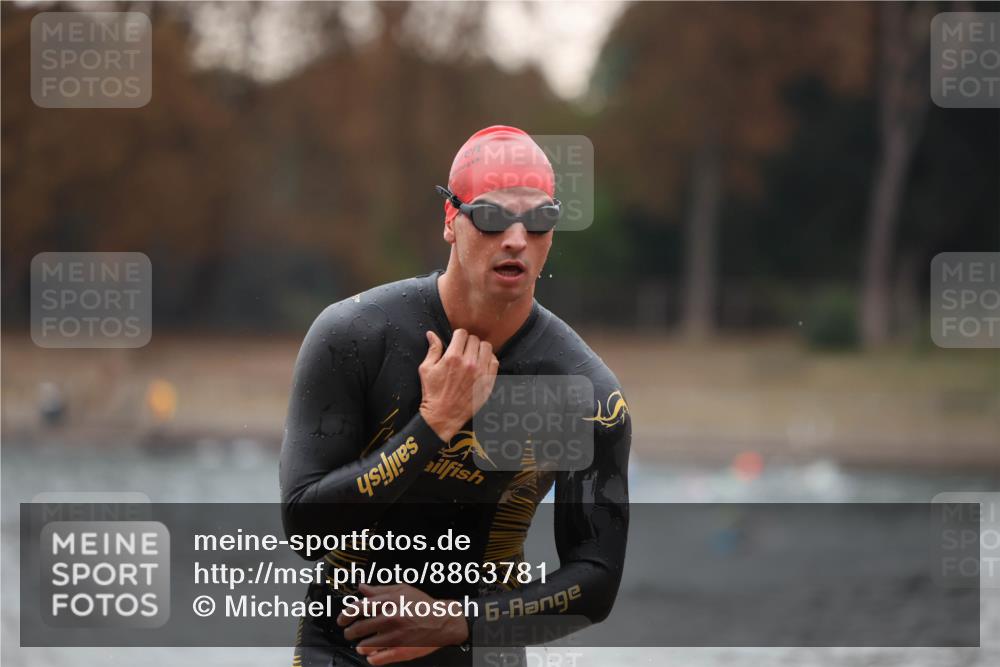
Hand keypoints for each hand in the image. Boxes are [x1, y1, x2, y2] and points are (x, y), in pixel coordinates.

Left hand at [336, 583, 468, 664]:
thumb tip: (362, 588)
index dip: (345, 615)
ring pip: (365, 645)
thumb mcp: (402, 590)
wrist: (443, 621)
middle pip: (359, 628)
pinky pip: (378, 659)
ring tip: (361, 645)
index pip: (358, 608)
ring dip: (360, 646)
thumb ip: (380, 589)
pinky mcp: (401, 651)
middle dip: (350, 632)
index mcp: (389, 602)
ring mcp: (395, 637)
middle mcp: (390, 619)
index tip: (342, 620)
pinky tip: (371, 655)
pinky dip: (371, 658)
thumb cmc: (422, 605)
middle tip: (349, 633)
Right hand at [418, 329, 498, 441]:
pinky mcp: (488, 382)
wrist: (443, 415)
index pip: (462, 333)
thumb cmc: (432, 393)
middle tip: (463, 350)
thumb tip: (432, 334)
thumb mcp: (426, 369)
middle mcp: (469, 363)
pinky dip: (489, 359)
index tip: (456, 341)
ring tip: (473, 355)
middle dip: (468, 342)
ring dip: (479, 349)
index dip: (458, 336)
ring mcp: (481, 373)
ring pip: (487, 348)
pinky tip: (482, 363)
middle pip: (475, 339)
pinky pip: (495, 362)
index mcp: (453, 357)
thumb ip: (432, 349)